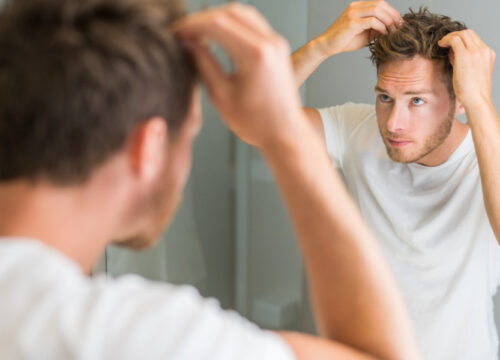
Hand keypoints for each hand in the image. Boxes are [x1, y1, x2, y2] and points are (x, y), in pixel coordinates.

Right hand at [174, 4, 304, 150]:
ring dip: (218, 18)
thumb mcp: (221, 96)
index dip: (192, 25)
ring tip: (198, 33)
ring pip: (242, 13)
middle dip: (203, 19)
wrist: (285, 133)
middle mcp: (270, 43)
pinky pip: (253, 23)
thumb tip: (188, 44)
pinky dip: (232, 23)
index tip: (176, 33)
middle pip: (230, 12)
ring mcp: (276, 43)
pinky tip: (218, 36)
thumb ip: (203, 64)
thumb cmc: (256, 123)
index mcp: (255, 55)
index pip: (217, 24)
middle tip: (184, 32)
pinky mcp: (278, 47)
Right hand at [315, 0, 401, 55]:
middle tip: (400, 26)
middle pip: (381, 4)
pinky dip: (381, 27)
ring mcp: (353, 13)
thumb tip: (391, 29)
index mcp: (358, 6)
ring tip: (393, 31)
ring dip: (388, 21)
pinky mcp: (352, 23)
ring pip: (378, 10)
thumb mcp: (364, 34)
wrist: (327, 45)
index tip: (399, 23)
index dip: (392, 11)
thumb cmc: (344, 40)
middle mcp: (356, 7)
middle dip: (393, 15)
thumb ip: (376, 29)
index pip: (380, 3)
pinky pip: (372, 21)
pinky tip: (384, 34)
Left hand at [438, 29, 495, 109]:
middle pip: (469, 33)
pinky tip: (440, 45)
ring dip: (450, 37)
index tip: (451, 45)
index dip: (461, 38)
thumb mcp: (471, 71)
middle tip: (445, 42)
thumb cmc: (472, 91)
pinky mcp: (465, 55)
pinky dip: (446, 40)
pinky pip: (455, 40)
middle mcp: (484, 50)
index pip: (475, 38)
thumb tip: (452, 52)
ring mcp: (476, 52)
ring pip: (462, 34)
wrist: (477, 100)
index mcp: (488, 54)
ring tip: (442, 44)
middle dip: (455, 35)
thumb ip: (463, 60)